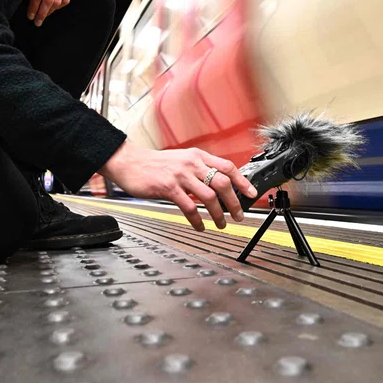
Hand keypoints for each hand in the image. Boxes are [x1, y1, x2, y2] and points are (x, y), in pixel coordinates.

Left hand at [28, 0, 76, 25]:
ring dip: (50, 12)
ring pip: (57, 2)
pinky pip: (66, 0)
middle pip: (48, 0)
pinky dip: (59, 7)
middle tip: (37, 22)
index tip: (30, 16)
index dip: (33, 7)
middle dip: (42, 14)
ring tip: (44, 17)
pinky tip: (53, 10)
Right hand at [99, 141, 256, 231]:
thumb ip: (199, 168)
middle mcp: (192, 163)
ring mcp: (180, 175)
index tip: (251, 194)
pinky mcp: (168, 188)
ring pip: (209, 197)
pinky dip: (198, 220)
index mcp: (197, 156)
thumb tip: (218, 184)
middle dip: (234, 202)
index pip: (227, 166)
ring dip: (219, 214)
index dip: (242, 181)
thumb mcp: (181, 160)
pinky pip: (189, 207)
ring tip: (221, 224)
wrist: (130, 162)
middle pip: (222, 183)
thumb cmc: (155, 164)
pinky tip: (200, 226)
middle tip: (238, 215)